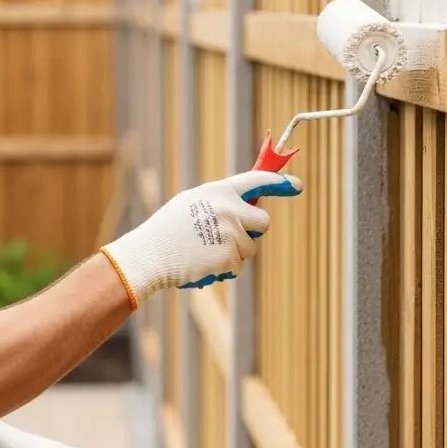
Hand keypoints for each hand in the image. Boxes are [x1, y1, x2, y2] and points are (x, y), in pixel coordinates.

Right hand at [100, 170, 301, 305]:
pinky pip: (238, 264)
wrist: (151, 255)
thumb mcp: (192, 203)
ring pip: (251, 246)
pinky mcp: (230, 257)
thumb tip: (247, 208)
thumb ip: (220, 202)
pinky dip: (225, 267)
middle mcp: (229, 209)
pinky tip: (203, 262)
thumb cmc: (167, 230)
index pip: (256, 180)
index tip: (295, 184)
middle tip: (233, 235)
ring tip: (207, 250)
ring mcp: (231, 234)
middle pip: (263, 221)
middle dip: (254, 230)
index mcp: (219, 191)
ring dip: (236, 252)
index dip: (279, 181)